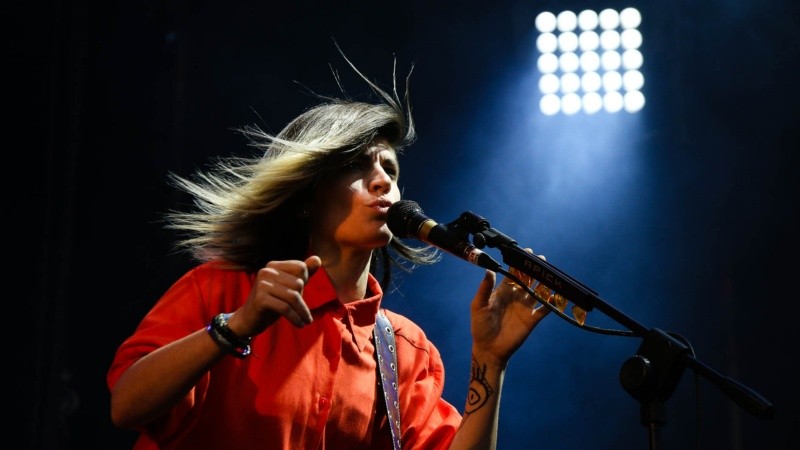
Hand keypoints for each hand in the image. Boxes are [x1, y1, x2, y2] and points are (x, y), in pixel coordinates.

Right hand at [227, 255, 321, 335]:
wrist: (249, 319)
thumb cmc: (272, 302)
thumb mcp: (288, 287)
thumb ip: (303, 273)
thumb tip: (318, 259)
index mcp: (273, 265)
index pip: (301, 267)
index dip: (304, 281)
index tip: (300, 293)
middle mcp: (266, 271)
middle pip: (298, 283)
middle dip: (302, 299)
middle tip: (299, 310)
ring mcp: (262, 284)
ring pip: (293, 297)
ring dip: (302, 312)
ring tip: (306, 321)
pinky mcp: (260, 299)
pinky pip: (285, 308)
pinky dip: (295, 318)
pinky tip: (300, 324)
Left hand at [469, 250, 551, 366]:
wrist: (489, 348)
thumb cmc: (480, 326)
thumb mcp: (479, 305)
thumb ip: (485, 288)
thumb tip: (489, 270)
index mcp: (503, 291)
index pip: (514, 273)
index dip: (520, 264)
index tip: (527, 254)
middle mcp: (516, 296)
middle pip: (529, 280)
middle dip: (535, 270)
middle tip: (542, 260)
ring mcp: (525, 307)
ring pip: (538, 292)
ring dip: (544, 283)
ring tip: (550, 275)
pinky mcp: (531, 320)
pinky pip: (544, 309)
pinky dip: (551, 303)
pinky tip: (555, 296)